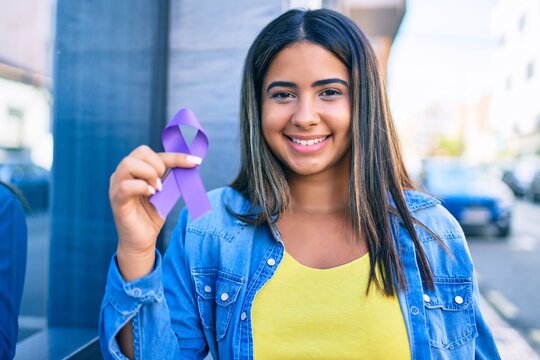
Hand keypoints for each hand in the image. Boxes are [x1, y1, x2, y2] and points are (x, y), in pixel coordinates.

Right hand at [109, 145, 200, 279]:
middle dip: (159, 164)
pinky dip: (141, 187)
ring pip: (128, 163)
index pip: (154, 154)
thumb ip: (173, 177)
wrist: (142, 240)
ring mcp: (116, 185)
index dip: (177, 156)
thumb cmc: (153, 214)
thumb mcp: (167, 192)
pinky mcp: (116, 200)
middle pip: (140, 151)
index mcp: (136, 169)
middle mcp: (123, 174)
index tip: (195, 162)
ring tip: (158, 189)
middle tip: (164, 183)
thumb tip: (191, 163)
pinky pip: (125, 186)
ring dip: (149, 174)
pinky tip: (152, 194)